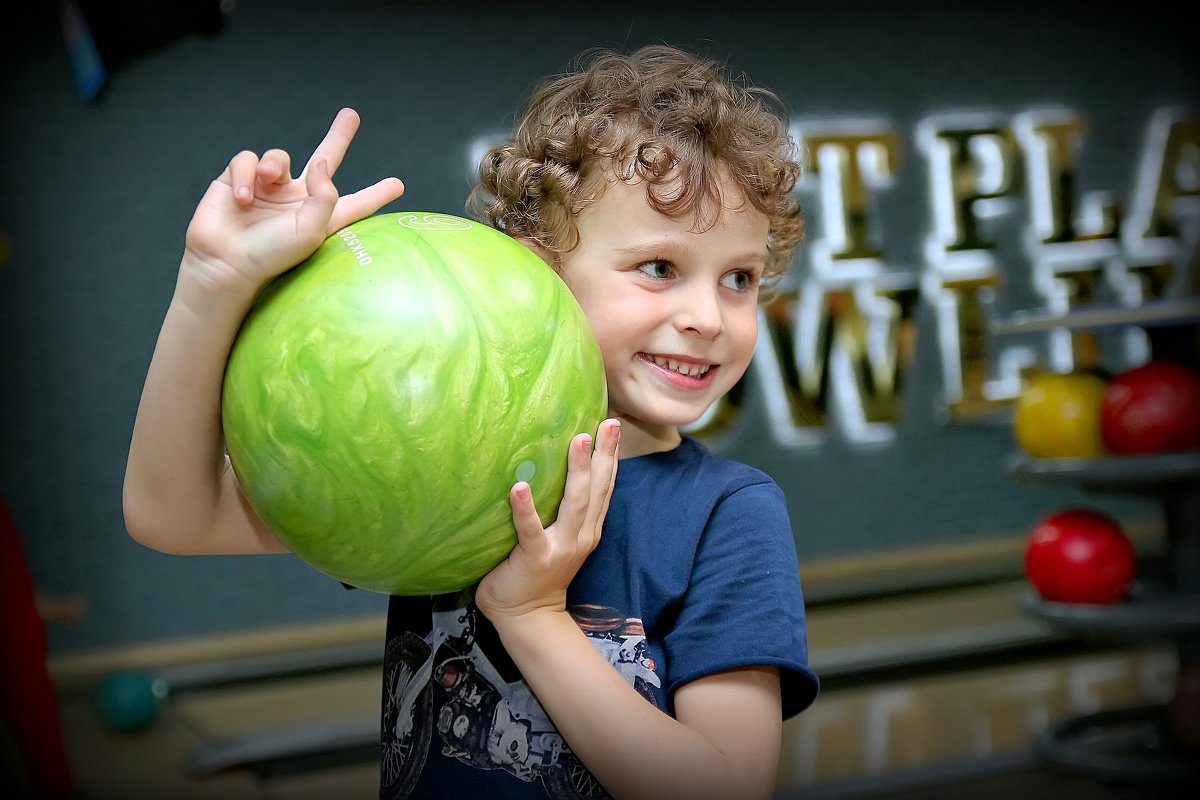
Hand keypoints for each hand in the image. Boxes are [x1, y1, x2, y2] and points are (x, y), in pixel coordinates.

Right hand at [182, 107, 404, 294]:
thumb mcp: (310, 230)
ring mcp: (269, 187)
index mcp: (321, 214)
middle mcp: (298, 197)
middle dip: (338, 136)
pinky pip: (246, 160)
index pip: (355, 202)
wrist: (226, 262)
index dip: (375, 194)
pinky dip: (244, 175)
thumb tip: (322, 162)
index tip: (398, 185)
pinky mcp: (238, 179)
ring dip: (273, 164)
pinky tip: (241, 199)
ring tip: (267, 180)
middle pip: (324, 158)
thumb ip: (325, 194)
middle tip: (351, 115)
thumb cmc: (272, 255)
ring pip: (279, 156)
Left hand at [476, 419, 620, 622]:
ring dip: (578, 471)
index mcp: (587, 528)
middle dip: (604, 455)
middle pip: (598, 489)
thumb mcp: (558, 538)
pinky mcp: (536, 558)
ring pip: (575, 504)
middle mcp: (581, 535)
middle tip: (608, 423)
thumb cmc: (535, 572)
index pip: (604, 487)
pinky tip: (519, 487)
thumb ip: (559, 511)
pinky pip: (531, 530)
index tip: (613, 426)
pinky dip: (525, 508)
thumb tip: (541, 466)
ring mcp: (561, 547)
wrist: (527, 617)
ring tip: (579, 441)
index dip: (610, 457)